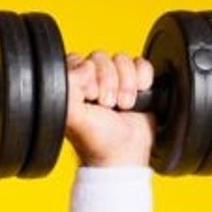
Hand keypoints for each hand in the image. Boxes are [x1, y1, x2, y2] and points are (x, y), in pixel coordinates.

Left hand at [64, 51, 154, 168]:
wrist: (126, 153)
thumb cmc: (98, 140)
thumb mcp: (75, 117)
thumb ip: (67, 90)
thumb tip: (83, 66)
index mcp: (72, 85)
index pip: (79, 59)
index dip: (89, 76)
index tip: (91, 97)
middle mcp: (91, 79)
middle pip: (101, 58)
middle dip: (109, 83)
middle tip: (109, 105)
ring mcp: (115, 79)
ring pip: (122, 59)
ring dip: (127, 84)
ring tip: (124, 106)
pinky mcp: (136, 80)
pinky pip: (142, 63)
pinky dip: (143, 79)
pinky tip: (139, 98)